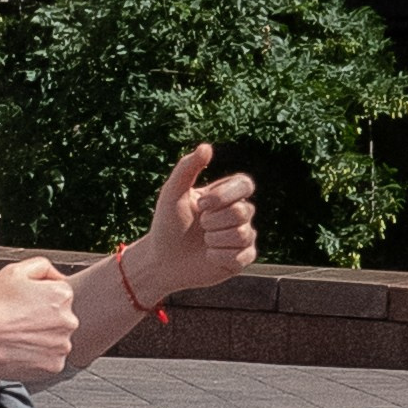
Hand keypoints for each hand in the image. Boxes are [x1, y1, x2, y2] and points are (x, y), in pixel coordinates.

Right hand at [0, 254, 80, 381]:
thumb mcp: (15, 270)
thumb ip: (43, 267)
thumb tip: (58, 278)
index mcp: (63, 295)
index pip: (59, 297)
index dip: (39, 301)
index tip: (23, 307)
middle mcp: (69, 320)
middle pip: (61, 319)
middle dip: (44, 321)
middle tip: (19, 323)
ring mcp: (62, 345)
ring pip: (56, 341)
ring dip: (43, 340)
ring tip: (19, 338)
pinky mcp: (54, 366)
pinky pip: (51, 360)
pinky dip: (39, 358)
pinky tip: (21, 350)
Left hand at [130, 143, 258, 299]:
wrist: (161, 260)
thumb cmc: (167, 224)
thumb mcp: (172, 193)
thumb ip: (187, 168)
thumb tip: (206, 147)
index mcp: (226, 194)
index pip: (245, 185)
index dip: (225, 195)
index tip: (201, 204)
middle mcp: (239, 214)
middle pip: (243, 211)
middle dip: (214, 220)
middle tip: (200, 226)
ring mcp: (243, 237)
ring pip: (243, 234)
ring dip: (215, 239)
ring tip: (203, 242)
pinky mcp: (242, 259)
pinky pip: (241, 257)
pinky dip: (219, 256)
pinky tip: (208, 256)